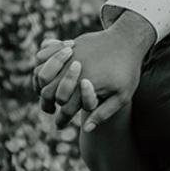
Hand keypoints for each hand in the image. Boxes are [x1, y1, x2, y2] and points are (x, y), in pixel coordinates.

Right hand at [36, 20, 150, 128]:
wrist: (128, 41)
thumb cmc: (128, 71)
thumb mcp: (123, 95)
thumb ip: (104, 113)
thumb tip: (86, 129)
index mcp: (86, 86)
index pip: (66, 110)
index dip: (61, 120)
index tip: (60, 125)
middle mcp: (74, 72)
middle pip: (48, 94)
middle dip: (47, 105)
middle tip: (51, 110)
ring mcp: (69, 57)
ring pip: (42, 76)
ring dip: (40, 86)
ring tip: (46, 93)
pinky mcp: (68, 46)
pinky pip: (43, 55)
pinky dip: (41, 65)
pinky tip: (47, 73)